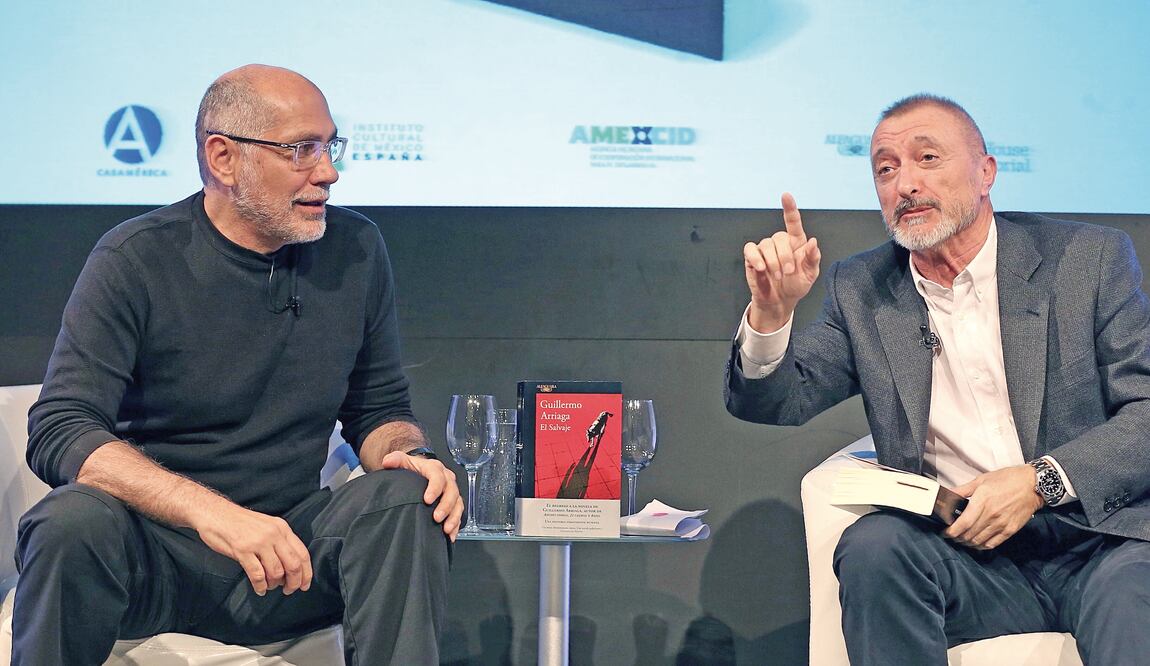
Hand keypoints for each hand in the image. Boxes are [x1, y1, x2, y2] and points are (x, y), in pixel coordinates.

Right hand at [193, 501, 312, 595]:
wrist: (215, 513)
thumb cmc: (240, 523)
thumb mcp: (267, 526)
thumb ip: (280, 542)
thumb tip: (290, 567)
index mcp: (282, 528)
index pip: (302, 553)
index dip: (306, 573)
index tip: (304, 585)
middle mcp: (273, 534)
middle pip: (293, 565)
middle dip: (294, 582)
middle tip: (288, 591)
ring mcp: (258, 542)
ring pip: (276, 571)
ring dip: (274, 584)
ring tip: (269, 586)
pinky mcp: (242, 550)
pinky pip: (257, 574)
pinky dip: (260, 586)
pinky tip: (259, 589)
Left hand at [380, 451, 463, 540]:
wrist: (416, 474)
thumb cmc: (411, 469)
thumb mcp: (402, 461)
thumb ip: (396, 459)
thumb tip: (388, 461)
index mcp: (434, 468)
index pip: (437, 476)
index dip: (434, 488)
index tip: (427, 500)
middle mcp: (446, 479)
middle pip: (452, 491)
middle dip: (446, 505)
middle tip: (436, 517)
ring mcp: (451, 492)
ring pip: (458, 503)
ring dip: (453, 517)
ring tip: (446, 529)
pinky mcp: (453, 503)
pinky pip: (458, 514)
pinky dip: (456, 525)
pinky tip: (450, 535)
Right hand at [743, 192, 820, 331]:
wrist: (780, 301)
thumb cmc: (796, 285)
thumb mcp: (810, 274)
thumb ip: (812, 258)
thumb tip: (813, 242)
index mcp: (796, 242)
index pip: (793, 221)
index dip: (789, 207)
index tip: (786, 195)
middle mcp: (780, 242)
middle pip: (780, 238)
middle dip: (785, 257)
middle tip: (788, 273)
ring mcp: (765, 249)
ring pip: (766, 245)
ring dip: (772, 262)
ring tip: (777, 276)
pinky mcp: (752, 256)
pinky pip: (750, 250)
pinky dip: (756, 258)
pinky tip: (761, 268)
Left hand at [944, 465, 1043, 549]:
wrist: (1033, 484)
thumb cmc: (1007, 479)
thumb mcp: (981, 480)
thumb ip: (963, 490)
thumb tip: (947, 495)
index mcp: (982, 501)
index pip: (964, 523)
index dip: (952, 531)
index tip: (945, 532)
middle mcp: (991, 515)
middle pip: (969, 534)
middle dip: (957, 538)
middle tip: (952, 535)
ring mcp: (1002, 524)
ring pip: (979, 541)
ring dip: (967, 543)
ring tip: (962, 539)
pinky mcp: (1010, 530)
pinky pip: (993, 544)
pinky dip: (982, 546)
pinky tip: (976, 543)